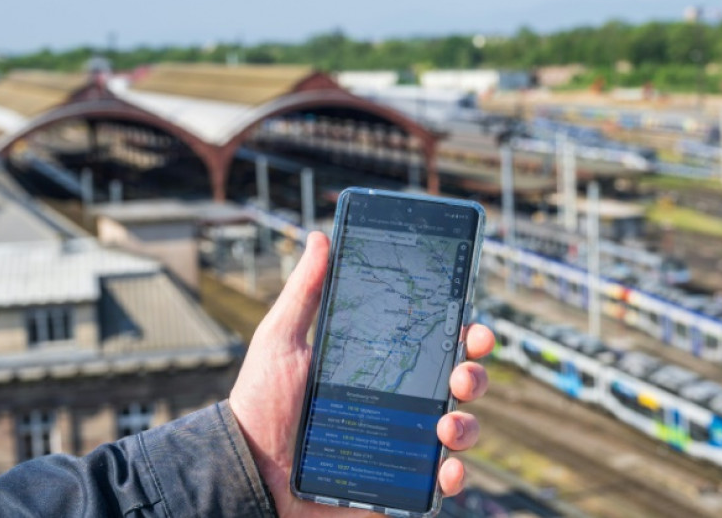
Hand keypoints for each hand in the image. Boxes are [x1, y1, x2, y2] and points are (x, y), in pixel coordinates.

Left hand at [230, 232, 494, 516]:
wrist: (246, 472)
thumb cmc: (261, 403)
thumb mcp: (282, 340)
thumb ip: (305, 291)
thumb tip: (320, 237)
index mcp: (383, 365)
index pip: (436, 344)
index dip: (464, 333)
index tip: (472, 325)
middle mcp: (401, 402)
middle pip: (459, 384)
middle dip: (475, 375)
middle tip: (461, 375)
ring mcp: (404, 445)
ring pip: (460, 430)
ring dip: (468, 425)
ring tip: (446, 427)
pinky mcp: (400, 485)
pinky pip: (442, 483)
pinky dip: (454, 477)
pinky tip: (445, 470)